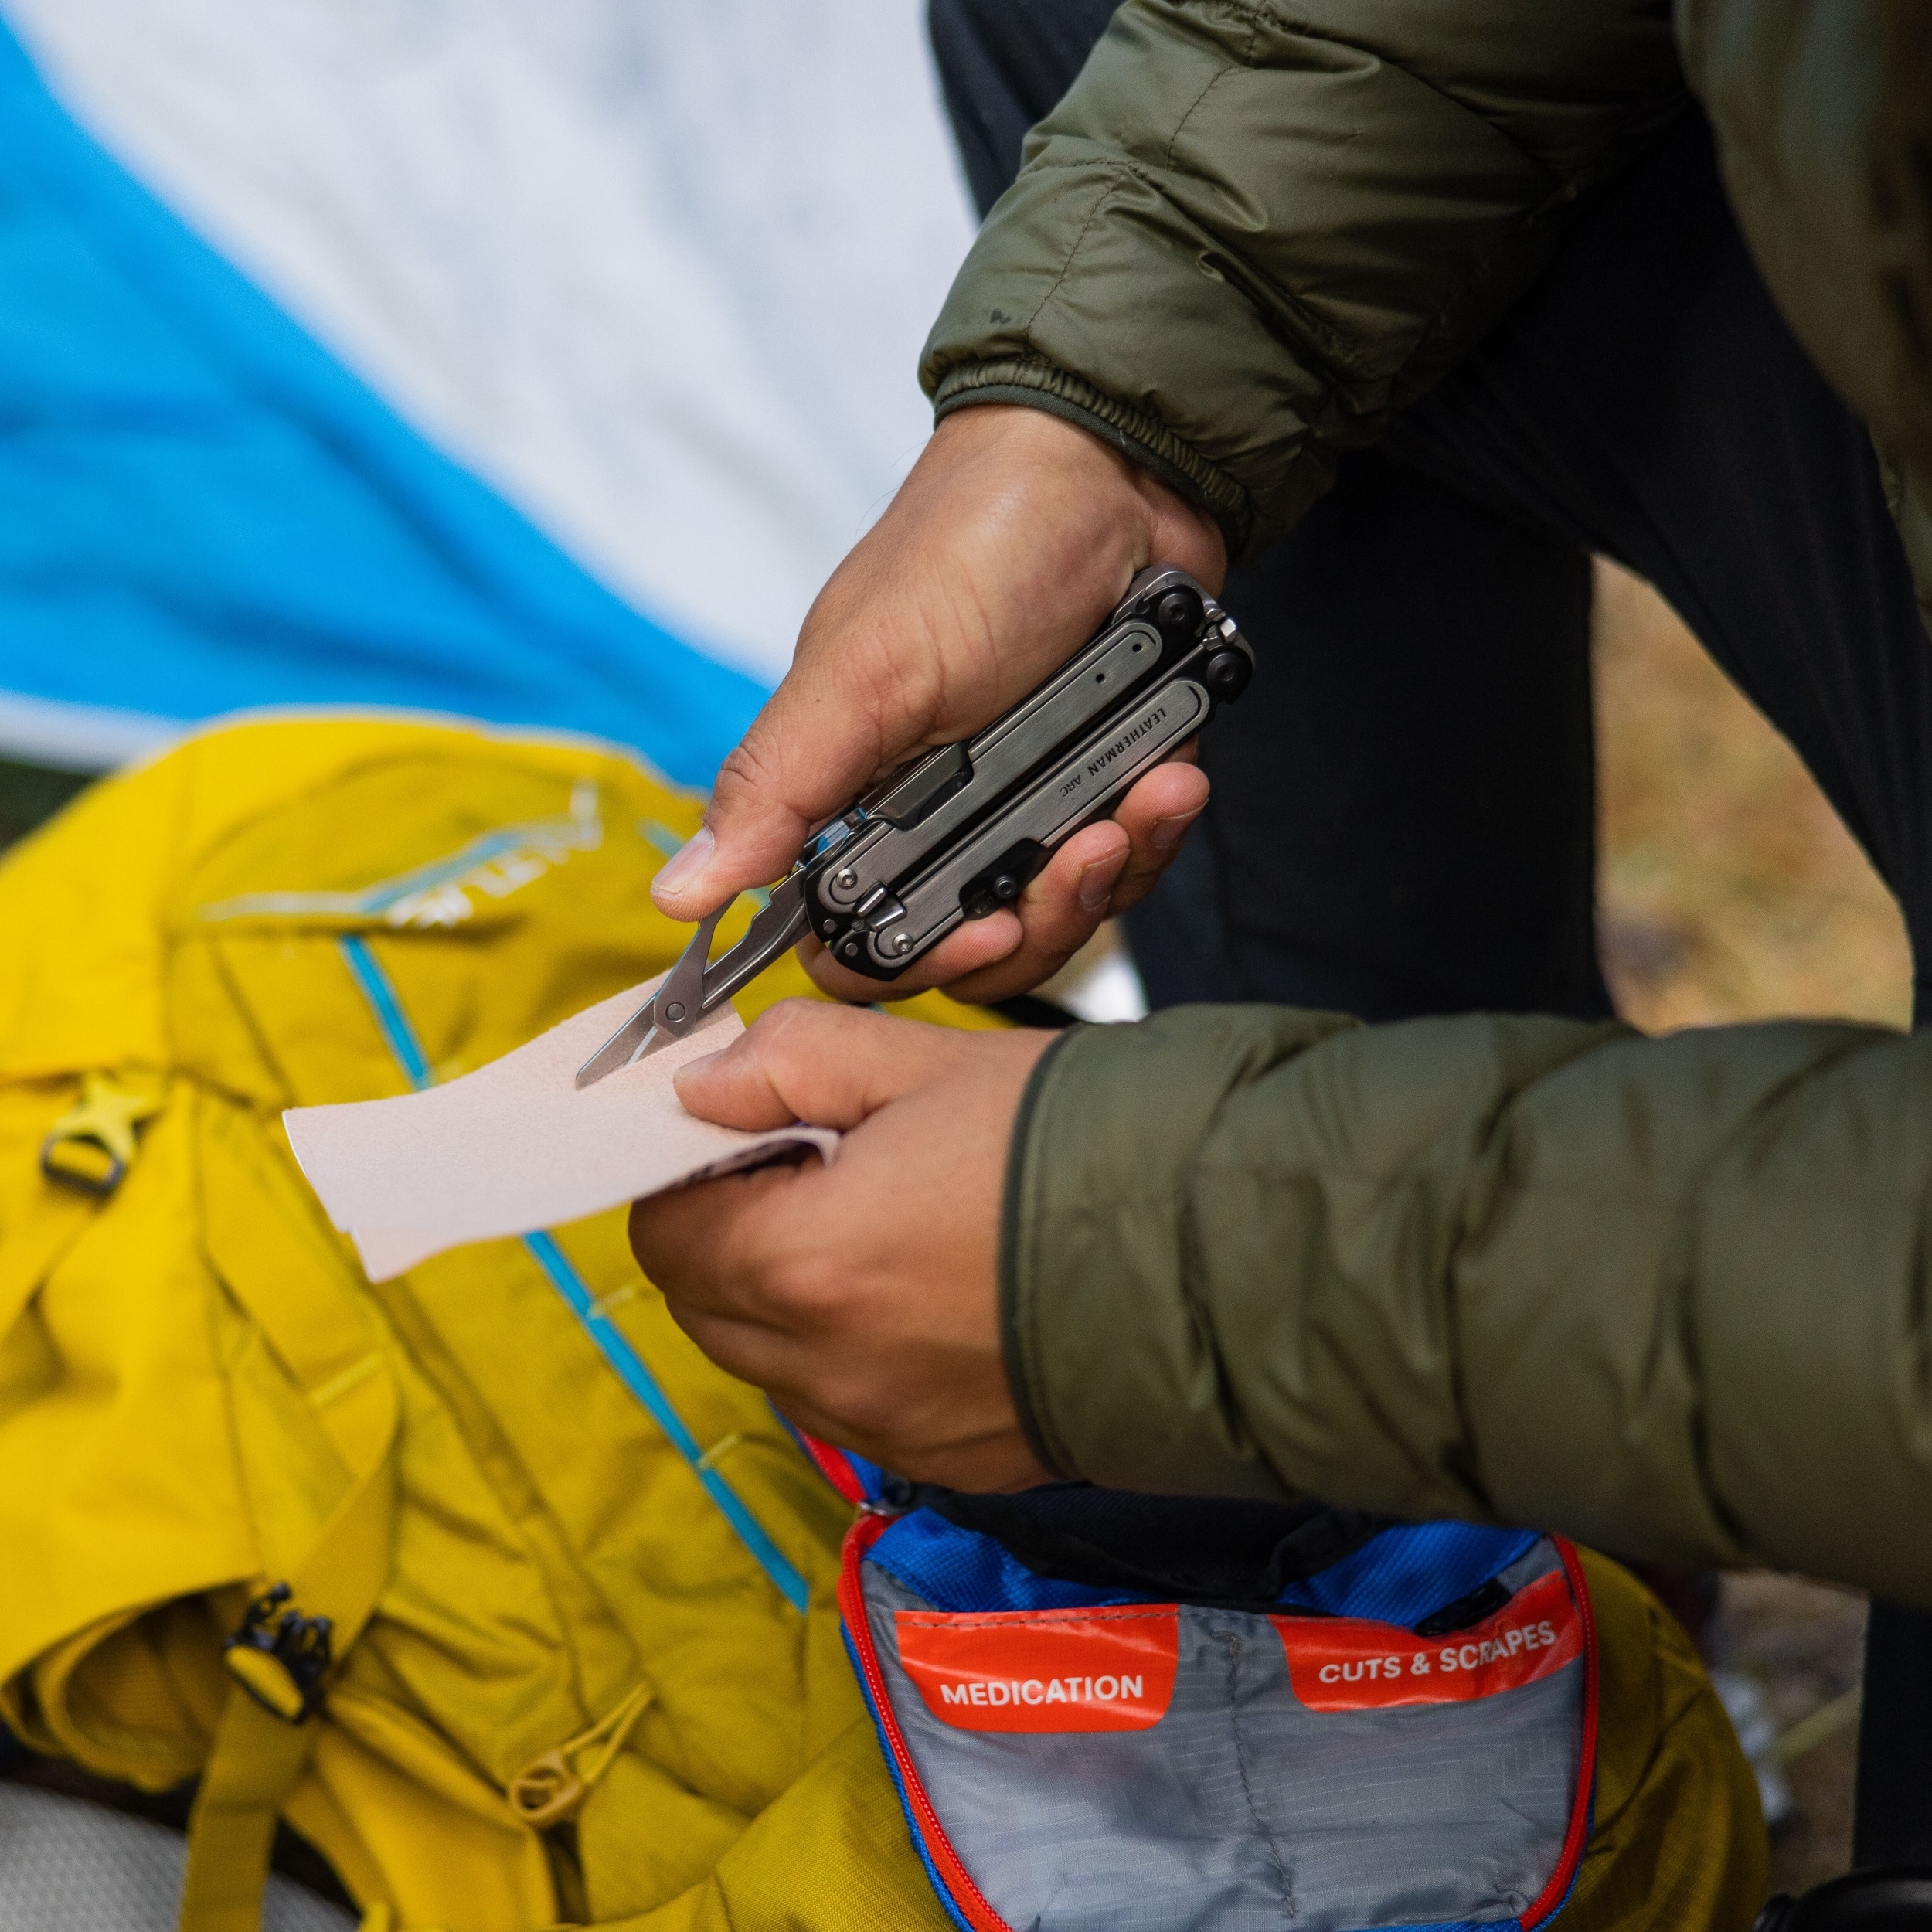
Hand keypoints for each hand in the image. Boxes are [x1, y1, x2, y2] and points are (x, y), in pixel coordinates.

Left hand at [627, 1000, 1057, 1491]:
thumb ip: (792, 1061)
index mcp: (806, 1265)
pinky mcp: (954, 1460)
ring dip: (794, 1297)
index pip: (663, 1231)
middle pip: (707, 1307)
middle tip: (814, 1166)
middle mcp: (833, 1371)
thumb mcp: (927, 1065)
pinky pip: (857, 1408)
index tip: (743, 1132)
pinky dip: (861, 1351)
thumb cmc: (1087, 1151)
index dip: (688, 1169)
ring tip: (888, 1224)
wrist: (1234, 1258)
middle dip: (732, 1232)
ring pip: (777, 1365)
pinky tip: (936, 1289)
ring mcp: (894, 1429)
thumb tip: (704, 1084)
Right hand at [650, 405, 1224, 1005]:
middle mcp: (936, 817)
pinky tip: (1172, 777)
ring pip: (1063, 917)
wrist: (1117, 470)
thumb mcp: (868, 668)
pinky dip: (1156, 830)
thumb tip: (677, 890)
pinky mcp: (1101, 789)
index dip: (915, 963)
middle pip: (979, 948)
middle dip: (1041, 915)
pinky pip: (1132, 863)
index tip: (979, 934)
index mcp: (854, 798)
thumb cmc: (974, 548)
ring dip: (1111, 870)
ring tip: (1141, 798)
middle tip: (1081, 851)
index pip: (860, 940)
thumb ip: (781, 784)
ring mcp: (1025, 807)